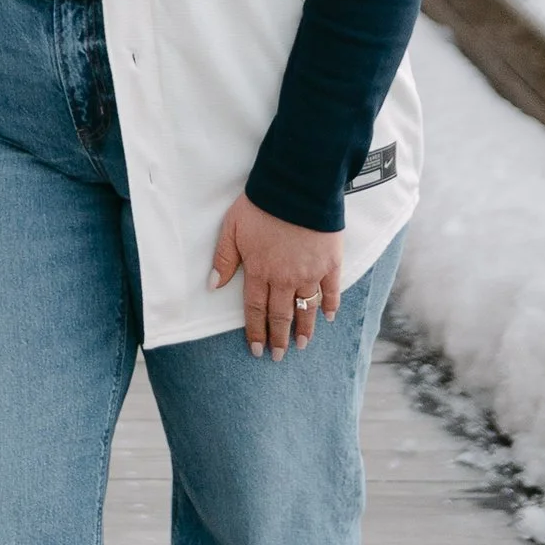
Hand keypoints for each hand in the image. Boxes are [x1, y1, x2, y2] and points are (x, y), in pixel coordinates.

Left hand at [210, 195, 343, 358]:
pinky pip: (330, 291)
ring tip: (301, 345)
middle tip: (277, 356)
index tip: (257, 348)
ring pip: (305, 309)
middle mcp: (284, 278)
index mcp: (259, 270)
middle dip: (278, 338)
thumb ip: (224, 258)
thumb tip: (214, 285)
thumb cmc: (261, 204)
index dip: (255, 330)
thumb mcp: (232, 228)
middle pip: (280, 314)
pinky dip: (329, 306)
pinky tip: (328, 318)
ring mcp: (309, 272)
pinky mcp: (330, 263)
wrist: (297, 188)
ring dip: (303, 329)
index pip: (255, 309)